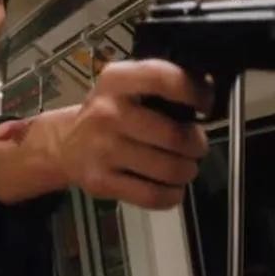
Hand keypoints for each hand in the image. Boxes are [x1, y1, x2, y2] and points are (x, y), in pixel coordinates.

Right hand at [56, 59, 211, 209]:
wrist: (66, 145)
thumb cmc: (110, 113)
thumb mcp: (128, 85)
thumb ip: (164, 83)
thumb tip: (208, 87)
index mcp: (116, 80)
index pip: (163, 79)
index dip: (194, 92)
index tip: (205, 104)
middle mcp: (107, 113)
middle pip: (174, 136)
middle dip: (196, 144)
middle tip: (194, 145)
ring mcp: (102, 149)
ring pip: (169, 169)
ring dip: (187, 171)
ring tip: (182, 166)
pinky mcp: (101, 182)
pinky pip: (153, 196)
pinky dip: (172, 195)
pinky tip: (170, 187)